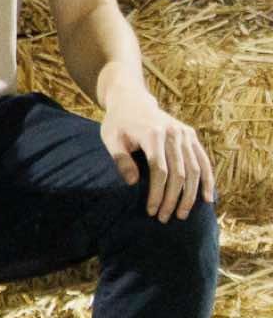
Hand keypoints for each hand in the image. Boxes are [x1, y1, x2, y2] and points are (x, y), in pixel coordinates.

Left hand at [101, 92, 217, 219]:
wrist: (132, 99)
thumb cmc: (118, 122)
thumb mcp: (110, 137)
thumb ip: (120, 158)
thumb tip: (132, 183)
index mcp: (152, 133)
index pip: (159, 170)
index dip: (157, 193)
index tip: (152, 211)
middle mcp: (173, 132)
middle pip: (178, 173)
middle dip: (172, 199)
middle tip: (165, 218)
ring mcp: (185, 133)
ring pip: (194, 169)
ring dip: (191, 195)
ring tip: (183, 214)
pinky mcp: (191, 134)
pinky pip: (204, 160)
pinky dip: (208, 180)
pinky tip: (207, 198)